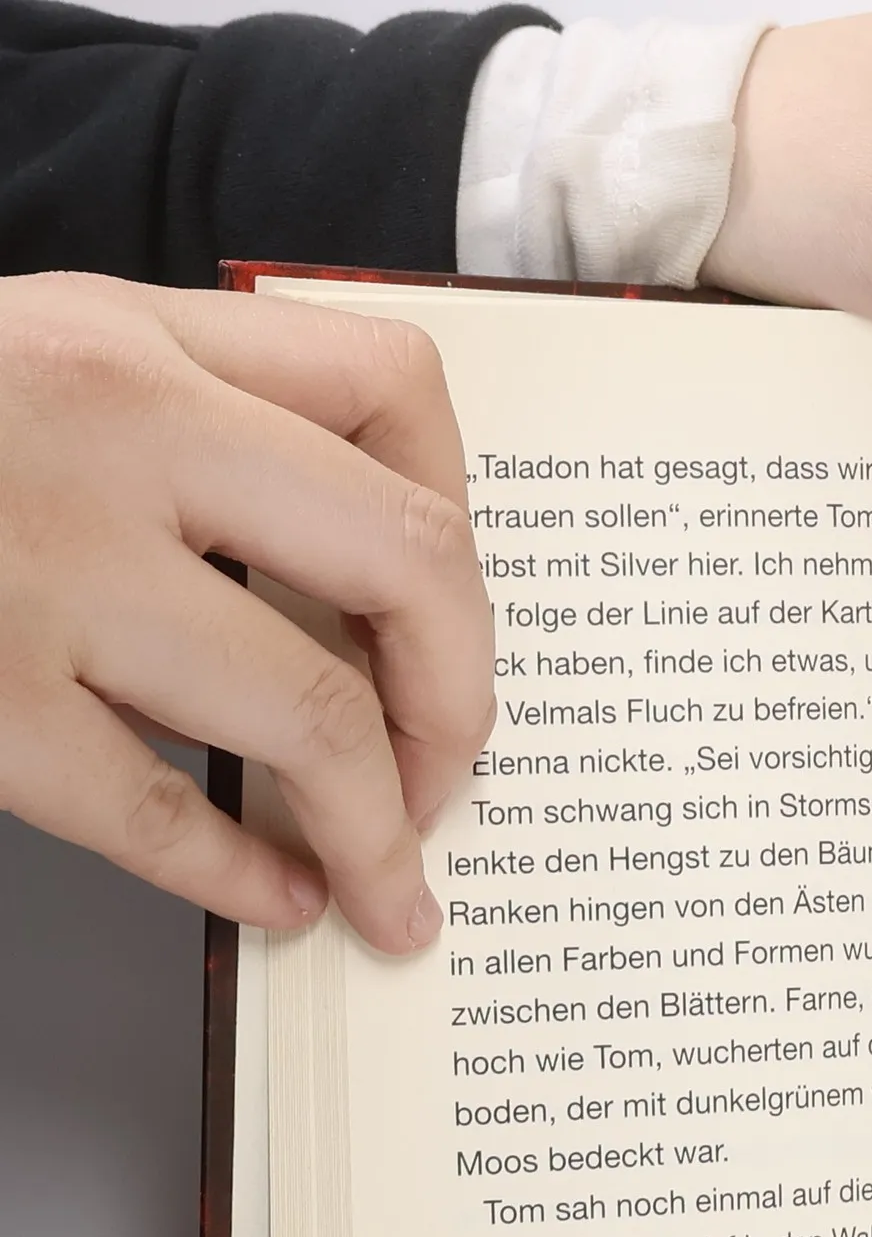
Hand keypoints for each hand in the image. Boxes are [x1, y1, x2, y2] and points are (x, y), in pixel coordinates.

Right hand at [0, 274, 492, 952]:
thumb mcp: (37, 363)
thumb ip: (192, 429)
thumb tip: (364, 588)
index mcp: (131, 337)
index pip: (395, 389)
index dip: (464, 524)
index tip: (457, 617)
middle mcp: (109, 432)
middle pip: (408, 566)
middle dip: (462, 697)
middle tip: (455, 771)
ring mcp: (40, 570)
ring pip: (310, 712)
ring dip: (381, 825)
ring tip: (394, 881)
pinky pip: (158, 811)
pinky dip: (243, 875)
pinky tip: (277, 900)